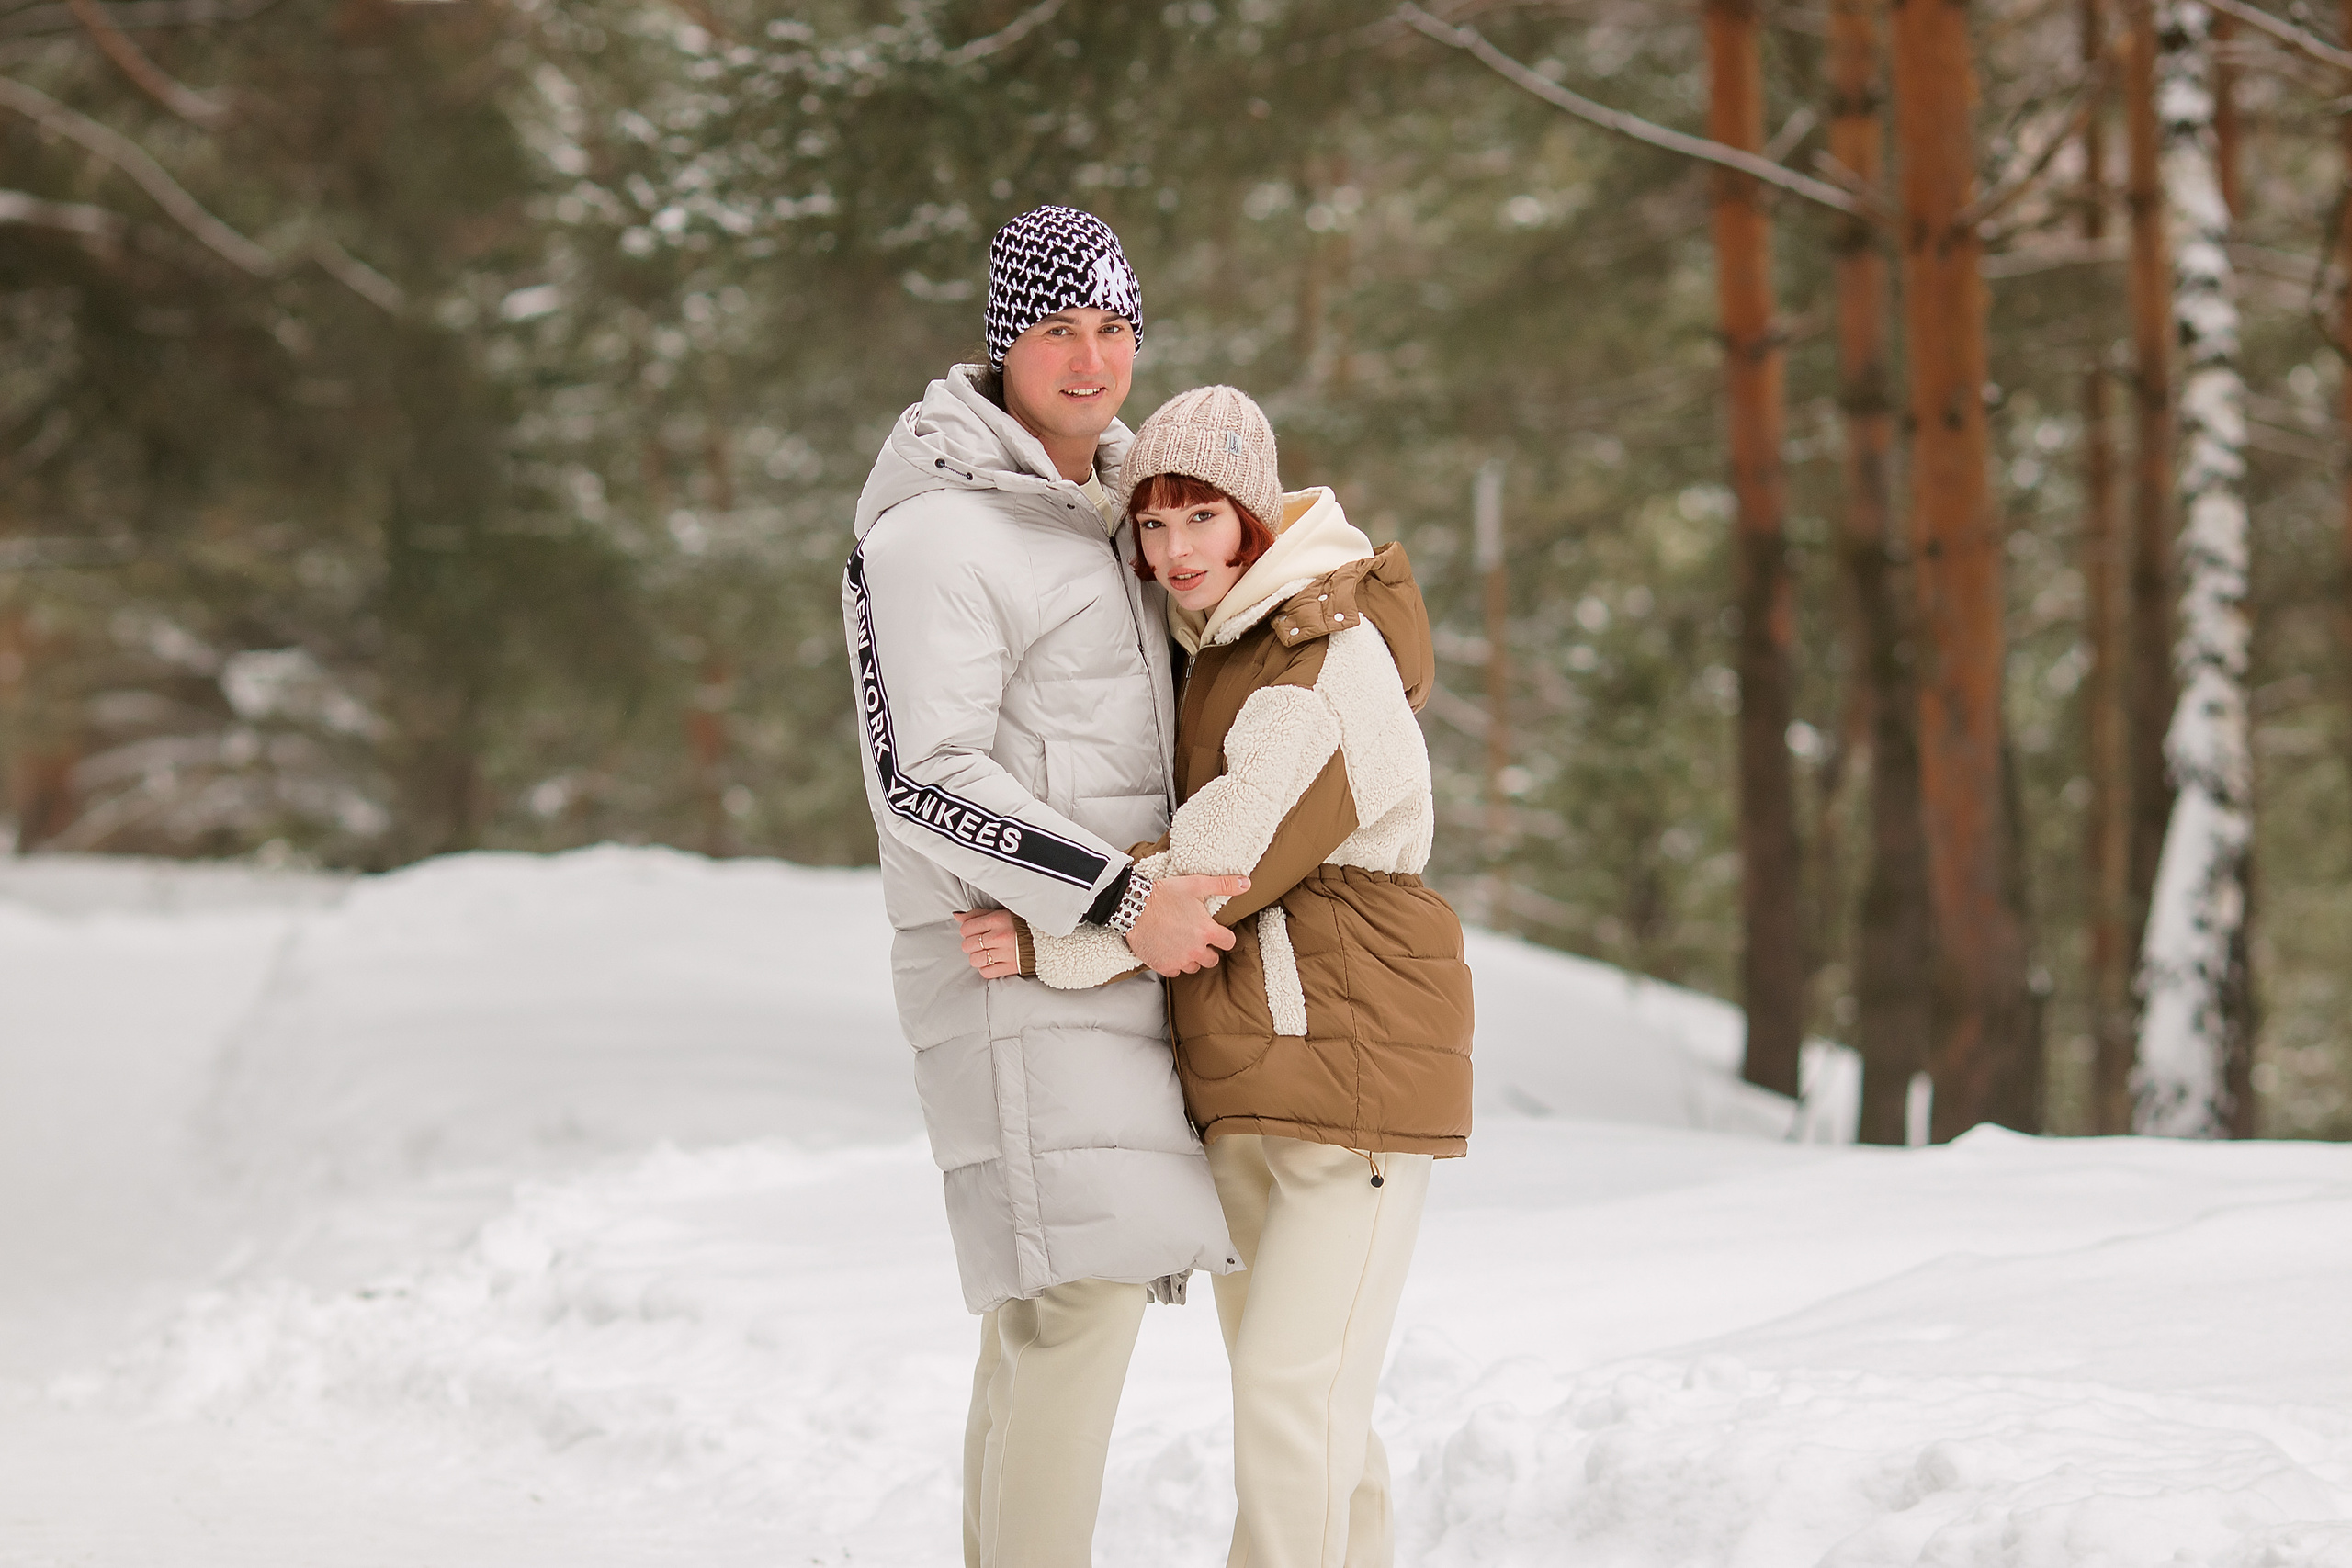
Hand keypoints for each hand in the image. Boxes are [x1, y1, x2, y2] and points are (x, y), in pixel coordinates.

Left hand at [954, 908, 1021, 979]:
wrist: (1047, 940)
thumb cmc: (1023, 925)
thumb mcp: (1002, 913)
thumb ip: (978, 915)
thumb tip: (957, 916)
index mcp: (997, 920)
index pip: (966, 928)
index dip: (966, 930)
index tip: (973, 931)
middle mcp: (999, 937)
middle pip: (968, 945)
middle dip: (971, 944)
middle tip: (980, 942)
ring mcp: (1004, 953)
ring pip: (975, 960)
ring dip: (977, 957)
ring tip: (986, 953)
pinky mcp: (1009, 968)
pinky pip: (986, 972)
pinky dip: (985, 968)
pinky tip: (992, 961)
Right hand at [1124, 874, 1249, 976]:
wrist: (1134, 906)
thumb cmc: (1165, 894)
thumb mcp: (1197, 884)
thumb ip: (1224, 885)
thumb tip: (1247, 883)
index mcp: (1207, 931)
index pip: (1229, 942)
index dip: (1224, 936)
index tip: (1216, 932)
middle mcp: (1196, 950)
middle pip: (1213, 960)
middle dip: (1208, 950)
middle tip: (1196, 937)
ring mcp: (1180, 960)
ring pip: (1194, 967)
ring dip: (1191, 958)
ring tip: (1181, 943)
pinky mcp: (1163, 966)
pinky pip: (1175, 972)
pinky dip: (1173, 963)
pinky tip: (1167, 950)